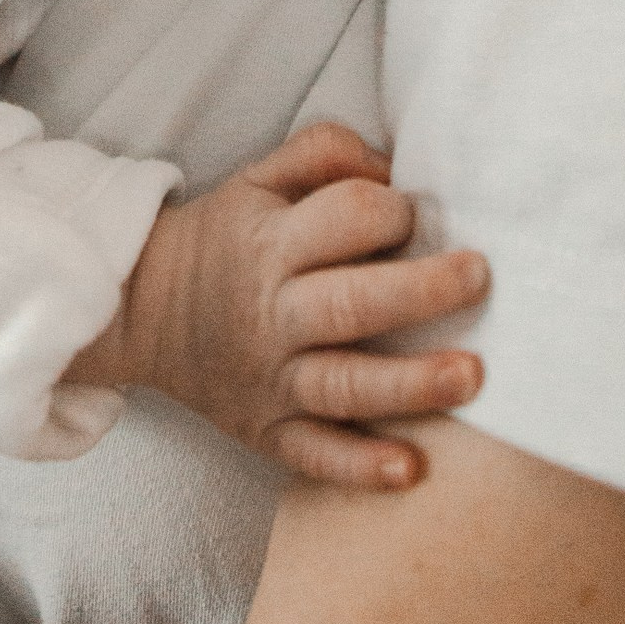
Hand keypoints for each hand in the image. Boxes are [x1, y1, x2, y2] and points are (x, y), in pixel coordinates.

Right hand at [72, 123, 488, 490]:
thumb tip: (391, 169)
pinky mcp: (268, 430)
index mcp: (272, 243)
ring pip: (344, 385)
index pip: (346, 219)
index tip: (417, 215)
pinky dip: (361, 467)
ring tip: (471, 376)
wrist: (145, 308)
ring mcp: (271, 379)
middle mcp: (272, 314)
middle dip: (422, 291)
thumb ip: (325, 153)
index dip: (393, 209)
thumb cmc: (227, 236)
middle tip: (479, 277)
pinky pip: (316, 454)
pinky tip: (411, 470)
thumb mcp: (260, 176)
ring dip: (410, 384)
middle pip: (353, 304)